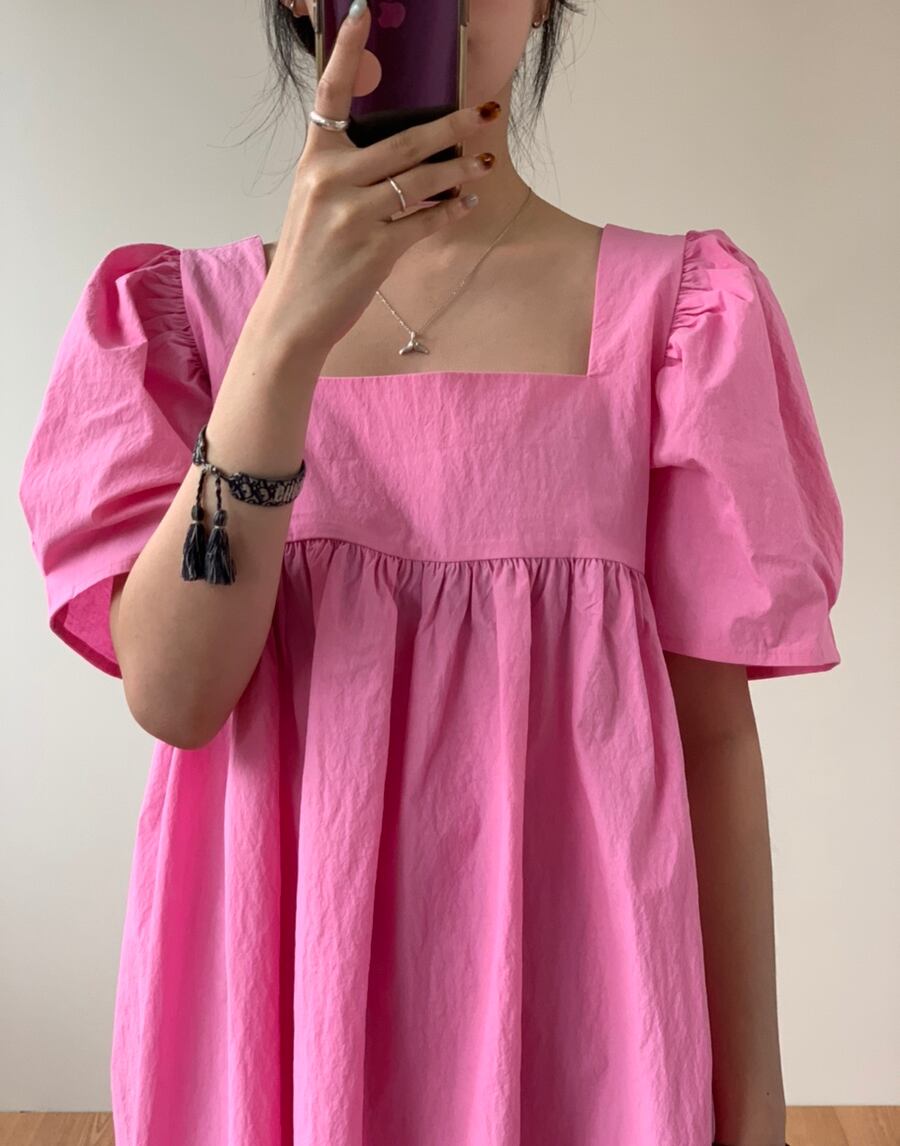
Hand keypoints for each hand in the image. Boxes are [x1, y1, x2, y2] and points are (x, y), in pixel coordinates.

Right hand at [252, 0, 497, 360]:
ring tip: (484, 160)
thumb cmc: (309, 260)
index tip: (362, 10)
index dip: (346, 50)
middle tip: (486, 111)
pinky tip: (466, 202)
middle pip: (403, 141)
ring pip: (420, 181)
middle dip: (452, 125)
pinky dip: (449, 211)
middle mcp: (331, 181)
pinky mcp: (374, 250)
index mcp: (314, 162)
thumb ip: (347, 174)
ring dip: (460, 170)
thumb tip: (404, 154)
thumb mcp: (314, 205)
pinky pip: (424, 222)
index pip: (331, 96)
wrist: (293, 316)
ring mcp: (353, 216)